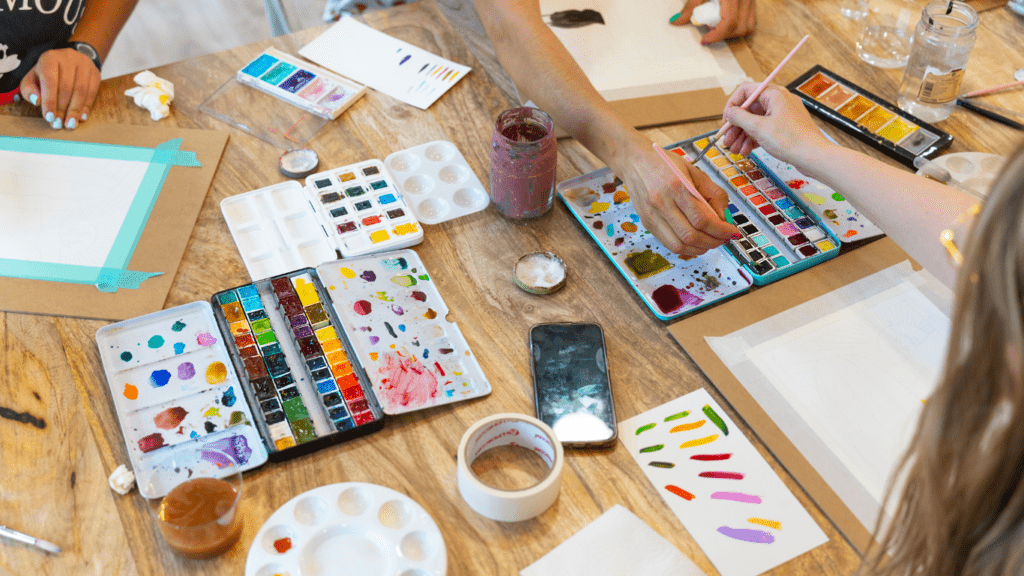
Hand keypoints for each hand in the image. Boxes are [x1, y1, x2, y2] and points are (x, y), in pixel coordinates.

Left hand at [20, 48, 99, 129]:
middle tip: (59, 124)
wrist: (68, 61)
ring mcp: (84, 64)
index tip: (49, 117)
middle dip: (62, 108)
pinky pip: (93, 91)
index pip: (50, 80)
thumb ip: (29, 89)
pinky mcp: (95, 72)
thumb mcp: (33, 78)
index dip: (50, 100)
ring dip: (75, 110)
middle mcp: (68, 58)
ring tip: (70, 124)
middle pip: (66, 86)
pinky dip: (87, 106)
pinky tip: (82, 117)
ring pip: (81, 90)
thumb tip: (36, 101)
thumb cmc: (48, 73)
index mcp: (50, 58)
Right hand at [616, 138, 738, 255]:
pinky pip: (668, 244)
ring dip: (700, 248)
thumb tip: (724, 217)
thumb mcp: (693, 171)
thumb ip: (712, 193)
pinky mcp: (647, 223)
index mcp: (676, 187)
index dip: (720, 230)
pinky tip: (695, 242)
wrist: (634, 162)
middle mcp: (661, 203)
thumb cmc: (664, 164)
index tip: (731, 231)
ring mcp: (652, 216)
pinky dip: (686, 248)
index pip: (701, 218)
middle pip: (691, 235)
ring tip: (711, 242)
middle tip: (724, 239)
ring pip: (679, 245)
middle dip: (713, 242)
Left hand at [673, 0, 755, 43]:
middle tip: (709, 32)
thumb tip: (677, 21)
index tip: (705, 39)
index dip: (717, 35)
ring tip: (717, 26)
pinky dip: (738, 25)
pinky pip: (750, 19)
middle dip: (724, 35)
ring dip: (732, 32)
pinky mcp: (753, 0)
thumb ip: (691, 5)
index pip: (729, 21)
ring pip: (748, 26)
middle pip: (740, 27)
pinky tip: (725, 20)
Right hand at [718, 83, 831, 165]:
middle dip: (736, 126)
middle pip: (749, 109)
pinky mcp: (785, 127)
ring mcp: (782, 114)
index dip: (732, 106)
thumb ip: (739, 118)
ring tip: (735, 150)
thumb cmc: (791, 140)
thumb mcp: (758, 128)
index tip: (725, 121)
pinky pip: (764, 129)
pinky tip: (746, 150)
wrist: (813, 156)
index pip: (745, 91)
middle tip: (727, 140)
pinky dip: (754, 139)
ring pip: (756, 121)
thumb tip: (729, 112)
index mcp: (773, 94)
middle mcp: (778, 101)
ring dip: (743, 135)